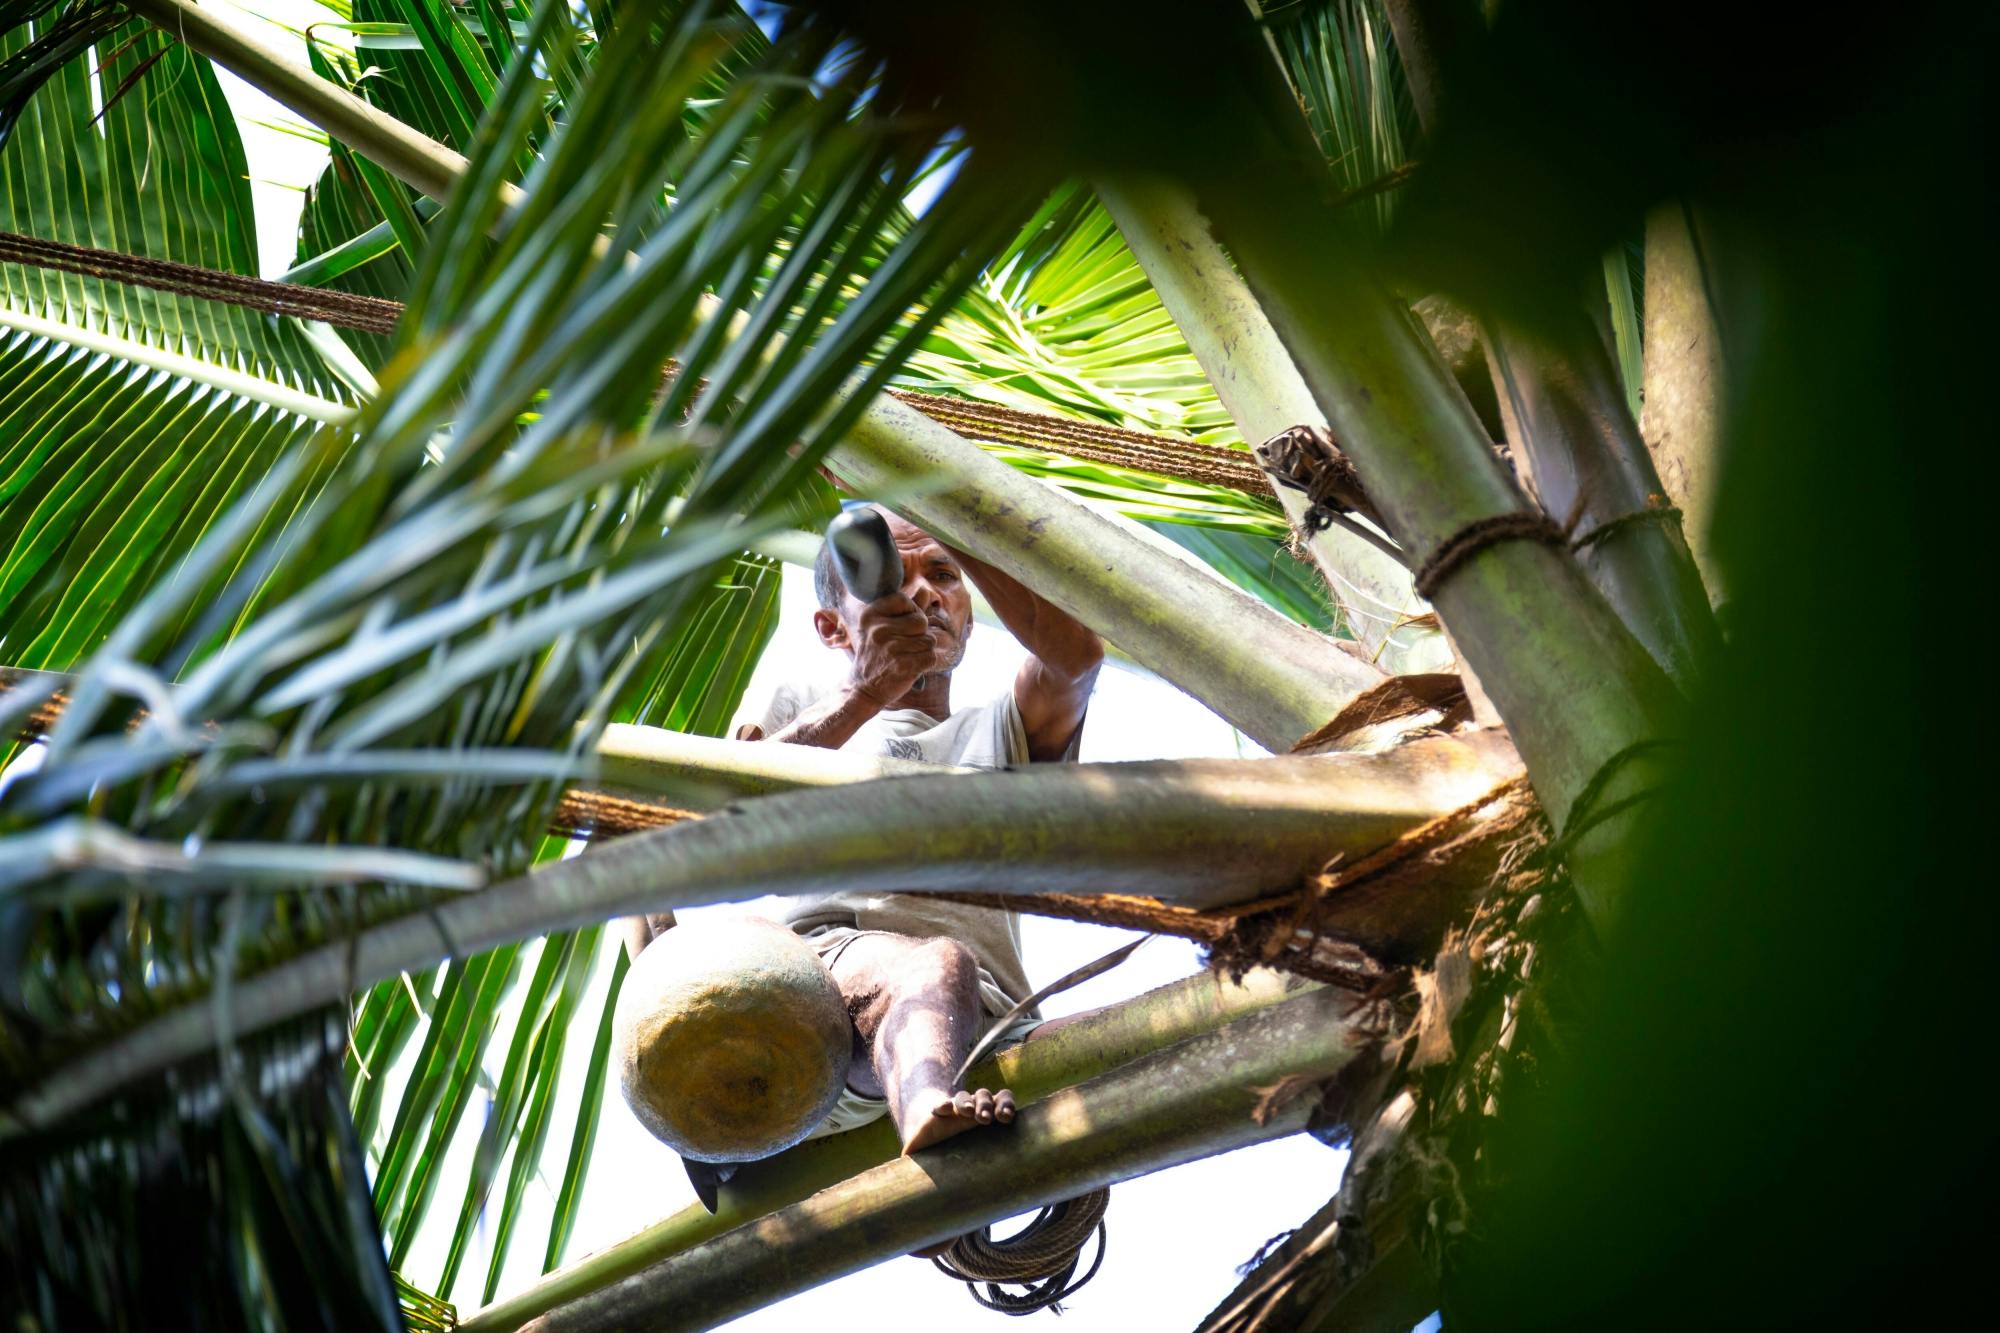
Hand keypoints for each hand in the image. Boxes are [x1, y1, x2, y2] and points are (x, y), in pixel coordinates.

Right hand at [846, 592, 938, 706]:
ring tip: (906, 656)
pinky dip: (925, 663)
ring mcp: (891, 647)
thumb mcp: (883, 627)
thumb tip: (926, 591)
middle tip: (904, 645)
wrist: (863, 688)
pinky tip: (910, 666)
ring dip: (923, 650)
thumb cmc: (876, 654)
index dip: (910, 612)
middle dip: (919, 633)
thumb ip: (907, 609)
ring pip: (929, 639)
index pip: (905, 600)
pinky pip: (931, 656)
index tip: (900, 625)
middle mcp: (879, 629)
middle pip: (921, 620)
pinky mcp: (903, 665)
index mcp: (870, 615)